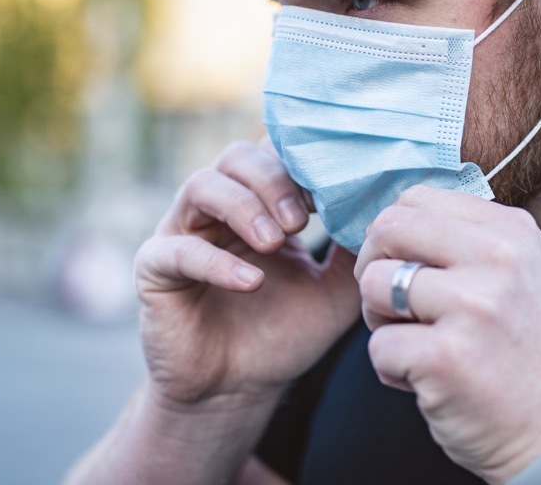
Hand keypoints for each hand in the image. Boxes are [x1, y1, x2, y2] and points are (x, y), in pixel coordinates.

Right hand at [135, 139, 359, 411]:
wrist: (239, 390)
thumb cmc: (286, 331)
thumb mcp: (336, 288)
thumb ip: (357, 249)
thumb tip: (385, 207)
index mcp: (260, 201)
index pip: (275, 152)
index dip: (302, 160)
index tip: (333, 188)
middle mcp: (219, 206)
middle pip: (237, 156)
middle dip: (274, 179)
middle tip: (301, 219)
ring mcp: (183, 232)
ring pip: (202, 185)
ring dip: (244, 206)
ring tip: (277, 241)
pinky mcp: (155, 269)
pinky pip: (176, 249)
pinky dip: (215, 261)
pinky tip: (251, 281)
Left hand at [355, 185, 540, 483]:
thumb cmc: (527, 359)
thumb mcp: (518, 276)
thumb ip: (464, 241)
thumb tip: (389, 220)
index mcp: (512, 231)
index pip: (416, 198)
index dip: (393, 235)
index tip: (404, 267)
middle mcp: (497, 258)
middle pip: (388, 229)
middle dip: (375, 269)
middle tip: (395, 308)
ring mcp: (474, 306)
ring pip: (374, 285)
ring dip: (381, 322)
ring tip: (418, 345)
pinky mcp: (447, 357)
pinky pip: (377, 346)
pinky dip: (392, 371)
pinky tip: (430, 382)